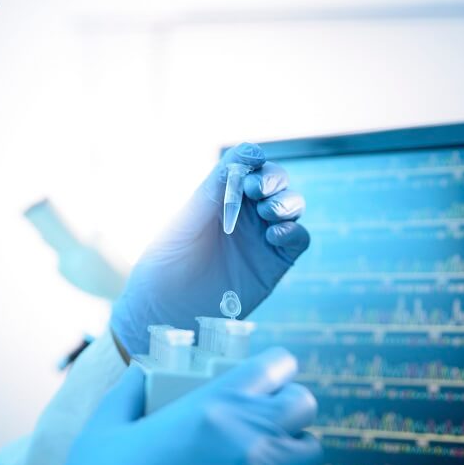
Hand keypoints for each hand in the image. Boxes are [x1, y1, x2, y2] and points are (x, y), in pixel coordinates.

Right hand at [35, 348, 325, 464]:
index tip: (266, 379)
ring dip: (292, 454)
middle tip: (264, 423)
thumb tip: (141, 371)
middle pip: (303, 404)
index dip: (274, 370)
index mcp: (213, 406)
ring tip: (266, 464)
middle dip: (286, 410)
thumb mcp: (103, 431)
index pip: (276, 365)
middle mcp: (251, 438)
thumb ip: (129, 392)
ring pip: (312, 452)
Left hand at [111, 142, 308, 354]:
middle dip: (273, 179)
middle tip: (256, 190)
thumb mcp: (186, 220)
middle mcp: (246, 213)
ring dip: (286, 202)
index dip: (253, 158)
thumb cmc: (166, 262)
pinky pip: (298, 238)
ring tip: (267, 213)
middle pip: (276, 181)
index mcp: (221, 197)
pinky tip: (275, 235)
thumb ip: (214, 189)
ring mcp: (262, 237)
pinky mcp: (275, 263)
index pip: (248, 165)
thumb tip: (243, 155)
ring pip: (292, 205)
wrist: (165, 309)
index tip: (251, 160)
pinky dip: (294, 231)